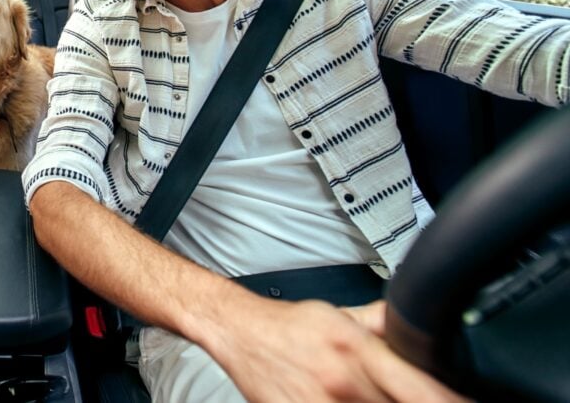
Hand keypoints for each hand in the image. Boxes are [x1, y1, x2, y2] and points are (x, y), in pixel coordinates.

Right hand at [207, 297, 467, 401]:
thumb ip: (384, 323)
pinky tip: (348, 401)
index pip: (421, 389)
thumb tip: (421, 324)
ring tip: (369, 396)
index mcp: (358, 350)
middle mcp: (343, 383)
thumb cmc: (290, 326)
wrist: (241, 332)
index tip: (466, 402)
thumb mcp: (343, 314)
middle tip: (410, 396)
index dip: (449, 401)